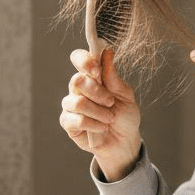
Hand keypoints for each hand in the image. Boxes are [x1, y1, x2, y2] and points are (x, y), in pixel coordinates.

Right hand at [59, 48, 141, 180]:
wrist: (125, 142)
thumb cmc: (125, 116)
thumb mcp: (126, 96)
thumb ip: (114, 78)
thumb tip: (107, 52)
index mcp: (92, 77)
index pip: (78, 58)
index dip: (84, 61)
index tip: (97, 70)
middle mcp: (78, 89)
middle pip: (76, 81)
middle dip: (96, 92)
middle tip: (111, 102)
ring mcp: (71, 106)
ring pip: (77, 102)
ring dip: (98, 112)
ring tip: (109, 119)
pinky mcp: (68, 123)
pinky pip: (76, 120)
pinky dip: (92, 124)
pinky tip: (101, 128)